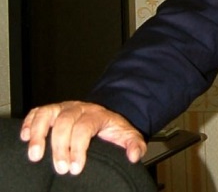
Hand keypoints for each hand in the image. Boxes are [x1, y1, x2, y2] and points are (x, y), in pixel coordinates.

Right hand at [20, 101, 146, 174]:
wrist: (104, 115)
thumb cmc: (112, 129)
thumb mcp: (127, 135)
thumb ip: (135, 144)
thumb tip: (134, 156)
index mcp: (97, 114)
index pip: (85, 128)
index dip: (78, 148)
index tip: (76, 168)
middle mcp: (79, 108)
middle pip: (64, 123)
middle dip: (60, 147)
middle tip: (61, 168)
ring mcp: (63, 108)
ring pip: (47, 114)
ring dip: (38, 134)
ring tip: (35, 156)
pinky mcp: (51, 110)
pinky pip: (37, 112)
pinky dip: (29, 123)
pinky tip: (25, 138)